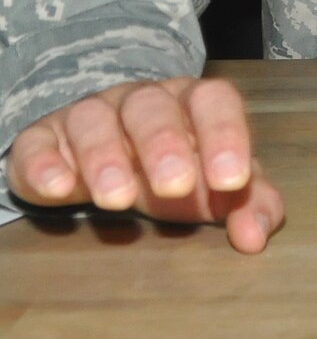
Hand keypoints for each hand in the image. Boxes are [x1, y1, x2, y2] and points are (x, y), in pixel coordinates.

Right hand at [5, 77, 284, 253]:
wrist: (104, 163)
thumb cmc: (174, 173)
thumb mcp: (215, 190)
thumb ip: (247, 205)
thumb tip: (255, 238)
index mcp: (191, 104)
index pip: (214, 100)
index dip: (226, 134)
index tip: (232, 181)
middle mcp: (141, 101)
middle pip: (152, 107)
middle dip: (164, 143)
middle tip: (173, 187)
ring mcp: (90, 116)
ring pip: (94, 119)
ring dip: (104, 156)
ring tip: (115, 200)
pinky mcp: (43, 140)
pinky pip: (38, 142)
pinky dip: (46, 164)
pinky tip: (60, 190)